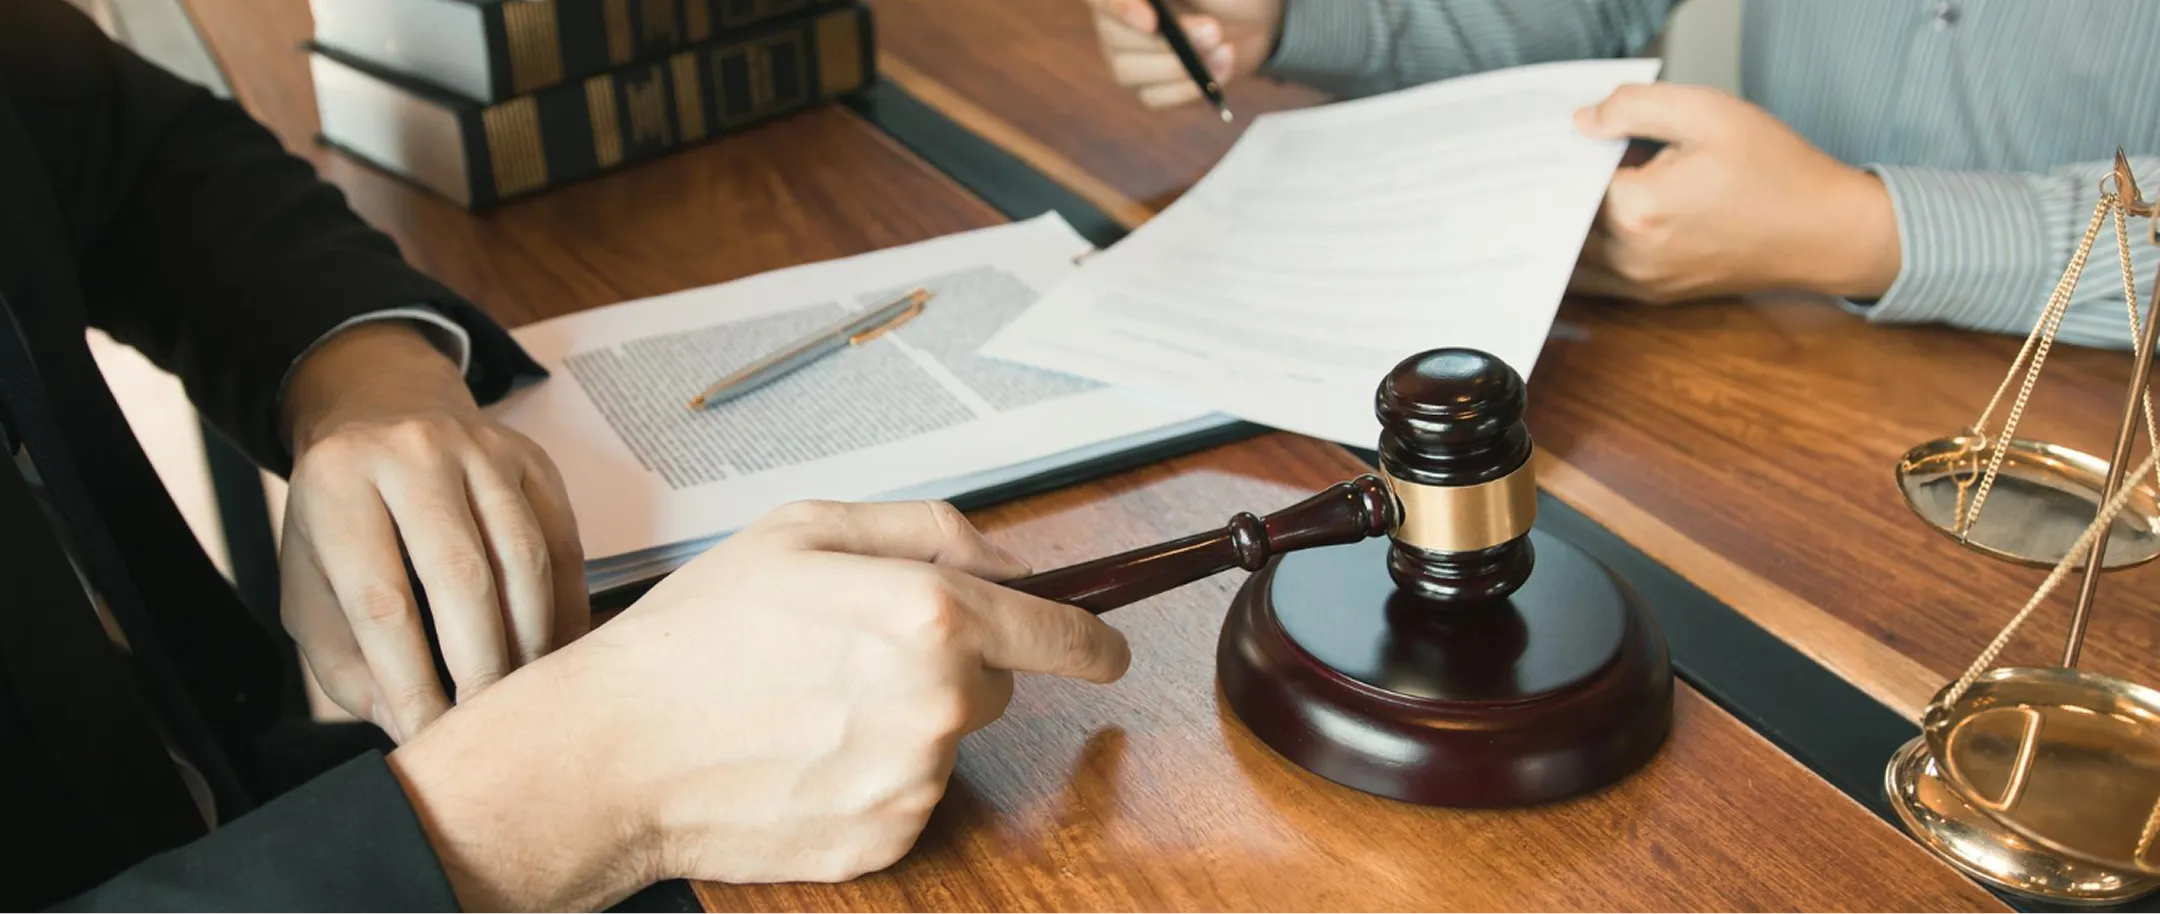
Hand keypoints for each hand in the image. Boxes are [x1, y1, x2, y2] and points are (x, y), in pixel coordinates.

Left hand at [279, 322, 585, 742]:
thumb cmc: (340, 515)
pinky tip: (552, 649)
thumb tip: (404, 724)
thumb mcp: (308, 581)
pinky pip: (563, 542)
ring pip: (524, 558)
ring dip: (529, 640)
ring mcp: (481, 449)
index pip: (382, 599)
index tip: (426, 734)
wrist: (382, 410)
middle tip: (484, 722)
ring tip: (520, 693)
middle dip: (479, 665)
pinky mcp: (531, 459)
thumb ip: (342, 659)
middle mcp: (413, 453)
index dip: (408, 679)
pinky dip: (564, 607)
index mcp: (338, 484)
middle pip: (463, 576)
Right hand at [388, 500, 1131, 911]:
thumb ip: (929, 530)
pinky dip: (868, 778)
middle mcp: (934, 703)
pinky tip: (800, 756)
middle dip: (947, 665)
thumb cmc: (696, 638)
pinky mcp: (882, 841)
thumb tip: (1017, 561)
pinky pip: (908, 800)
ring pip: (946, 743)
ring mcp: (911, 782)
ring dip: (902, 722)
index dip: (1090, 641)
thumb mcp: (803, 531)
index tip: (1105, 649)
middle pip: (994, 686)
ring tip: (805, 705)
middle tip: (850, 653)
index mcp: (926, 615)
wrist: (611, 754)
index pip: (1060, 636)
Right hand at [1084, 0, 1282, 107]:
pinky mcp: (1147, 86)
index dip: (1119, 8)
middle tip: (1214, 32)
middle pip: (1115, 37)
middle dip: (1166, 41)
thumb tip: (1160, 5)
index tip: (1152, 21)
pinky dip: (1190, 87)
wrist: (1251, 18)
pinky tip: (1220, 68)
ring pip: (1129, 71)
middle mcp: (1116, 19)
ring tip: (1223, 49)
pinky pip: (1154, 96)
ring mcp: (1127, 56)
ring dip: (1179, 67)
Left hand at [1567, 83, 1901, 303]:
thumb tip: (1583, 122)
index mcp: (1637, 210)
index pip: (1566, 179)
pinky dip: (1583, 252)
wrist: (1826, 232)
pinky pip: (1594, 278)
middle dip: (1556, 189)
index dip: (1562, 153)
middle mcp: (1630, 257)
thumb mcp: (1708, 113)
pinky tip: (1595, 220)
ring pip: (1569, 256)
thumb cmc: (1777, 173)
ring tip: (1579, 186)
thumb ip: (1635, 108)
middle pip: (1560, 221)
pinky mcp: (1653, 296)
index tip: (1563, 135)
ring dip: (1566, 225)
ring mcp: (1640, 283)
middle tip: (1563, 157)